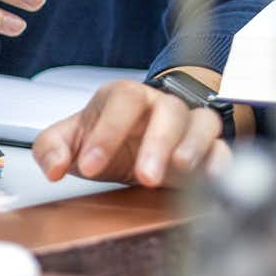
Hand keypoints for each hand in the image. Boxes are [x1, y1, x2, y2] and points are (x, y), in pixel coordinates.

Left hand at [32, 76, 229, 187]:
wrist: (132, 143)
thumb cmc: (102, 138)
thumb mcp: (69, 141)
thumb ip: (51, 149)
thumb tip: (53, 167)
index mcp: (123, 96)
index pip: (120, 101)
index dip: (106, 132)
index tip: (90, 165)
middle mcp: (159, 105)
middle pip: (167, 111)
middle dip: (156, 144)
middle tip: (144, 177)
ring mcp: (188, 124)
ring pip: (201, 123)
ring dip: (192, 147)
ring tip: (179, 171)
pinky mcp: (210, 148)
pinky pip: (224, 149)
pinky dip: (221, 162)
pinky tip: (210, 179)